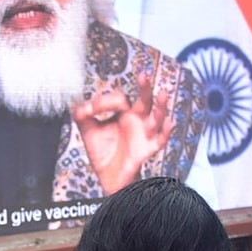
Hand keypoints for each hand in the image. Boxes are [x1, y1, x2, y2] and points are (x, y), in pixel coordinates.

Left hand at [72, 72, 174, 194]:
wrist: (108, 175)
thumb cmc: (102, 150)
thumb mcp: (87, 129)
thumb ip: (82, 114)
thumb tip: (84, 106)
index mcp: (124, 112)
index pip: (120, 98)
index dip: (106, 101)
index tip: (93, 110)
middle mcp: (137, 120)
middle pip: (145, 100)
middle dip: (145, 87)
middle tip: (143, 74)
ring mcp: (144, 133)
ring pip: (156, 117)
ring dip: (161, 106)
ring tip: (163, 93)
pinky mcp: (148, 149)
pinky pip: (160, 140)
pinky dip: (166, 132)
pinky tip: (169, 122)